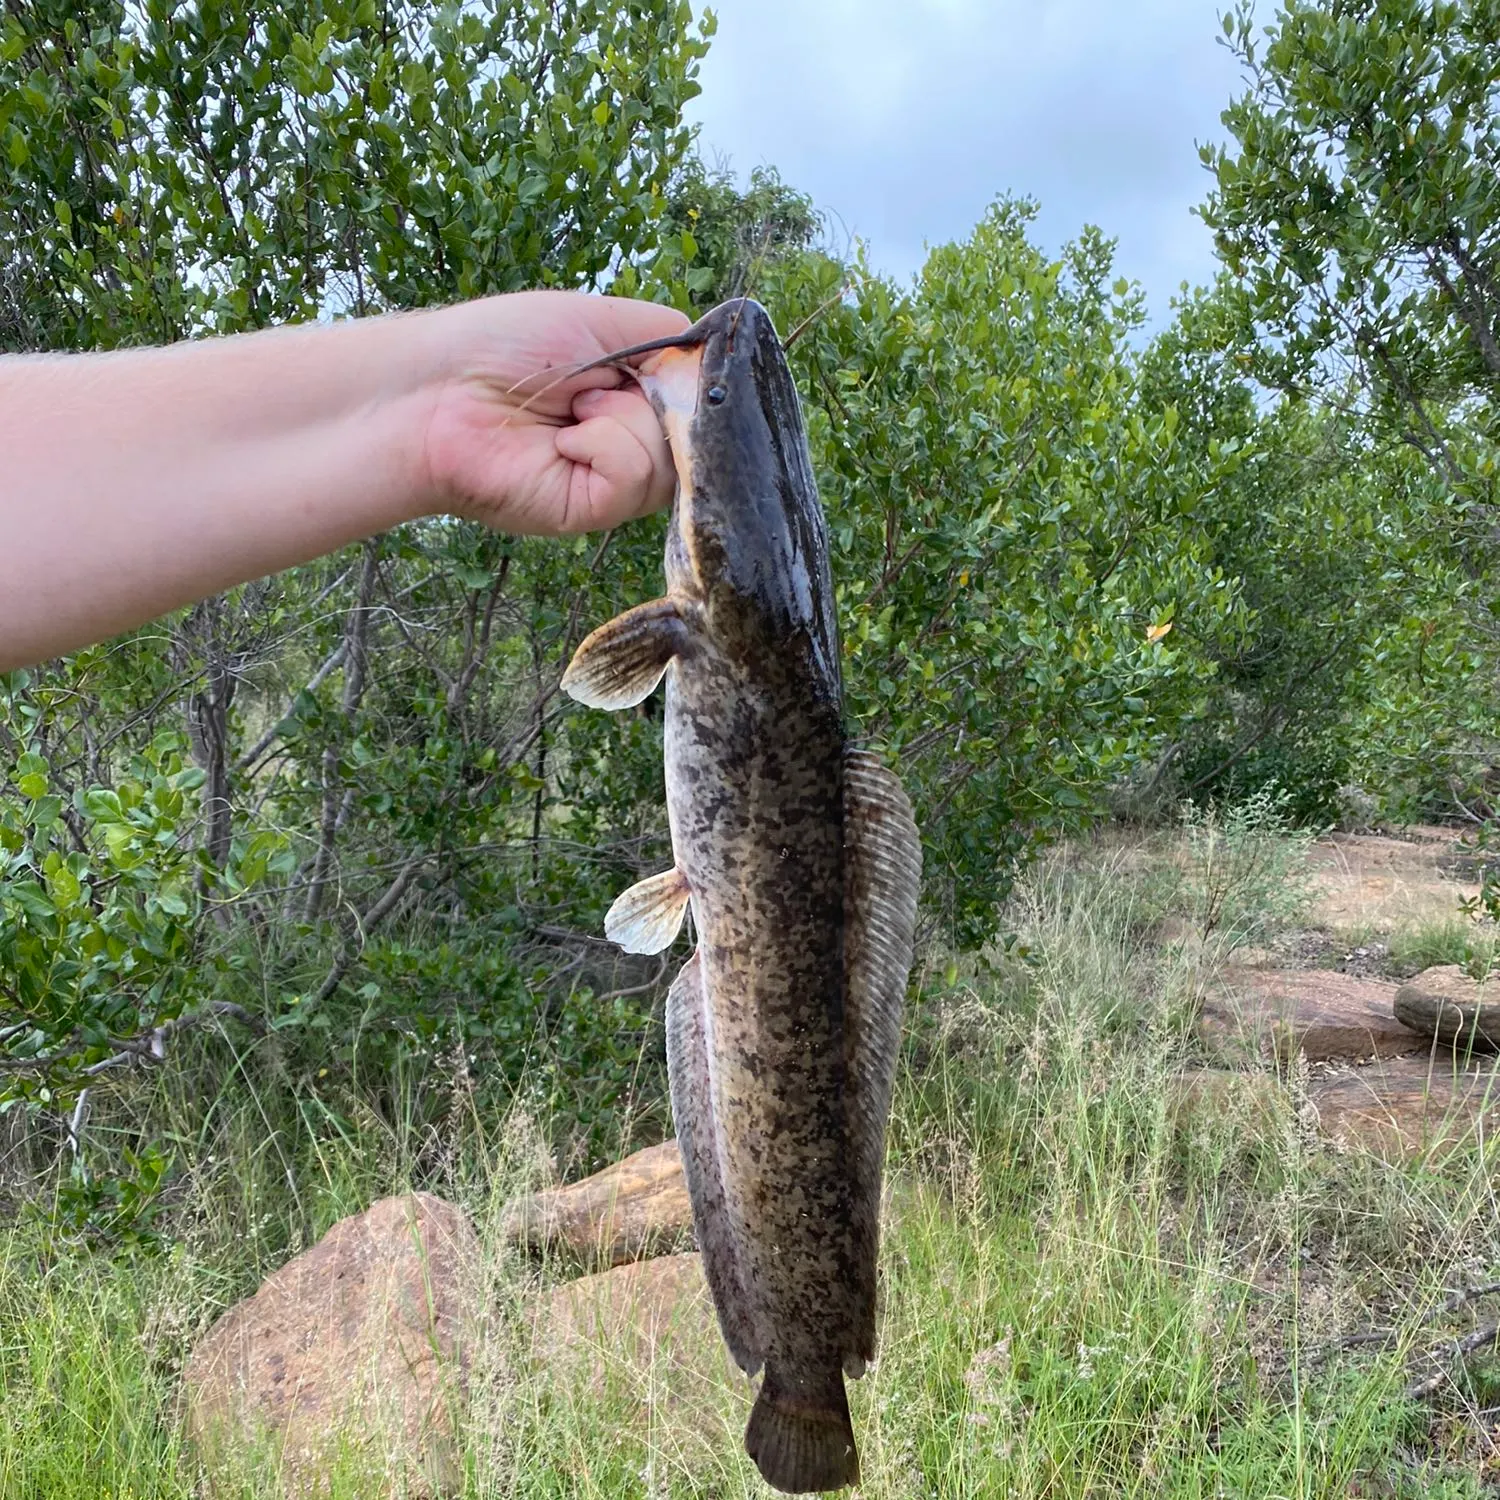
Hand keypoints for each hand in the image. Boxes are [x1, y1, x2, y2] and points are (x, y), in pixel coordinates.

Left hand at [418, 290, 689, 533]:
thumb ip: (669, 338)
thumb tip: (722, 362)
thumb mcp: (601, 319)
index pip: (705, 402)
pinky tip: (563, 441)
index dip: (696, 385)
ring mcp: (616, 482)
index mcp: (637, 399)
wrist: (439, 388)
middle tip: (592, 385)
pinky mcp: (594, 511)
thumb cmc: (502, 346)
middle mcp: (634, 444)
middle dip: (653, 396)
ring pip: (672, 457)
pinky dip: (604, 446)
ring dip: (620, 418)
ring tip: (570, 411)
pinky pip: (636, 476)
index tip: (666, 366)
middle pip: (699, 434)